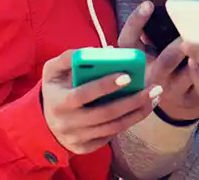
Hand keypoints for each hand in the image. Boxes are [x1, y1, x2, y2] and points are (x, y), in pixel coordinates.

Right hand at [40, 49, 161, 153]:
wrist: (43, 122)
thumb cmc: (55, 89)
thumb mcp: (52, 70)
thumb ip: (69, 57)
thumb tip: (95, 51)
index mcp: (59, 102)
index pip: (84, 94)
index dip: (105, 85)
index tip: (128, 75)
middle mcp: (68, 124)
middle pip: (106, 113)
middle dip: (133, 100)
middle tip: (154, 87)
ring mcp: (77, 139)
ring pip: (114, 127)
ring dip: (138, 112)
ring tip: (155, 96)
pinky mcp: (87, 148)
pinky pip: (113, 135)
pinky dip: (130, 121)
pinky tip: (142, 108)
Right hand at [118, 1, 198, 121]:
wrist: (172, 101)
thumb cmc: (164, 66)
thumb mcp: (152, 50)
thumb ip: (156, 32)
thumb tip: (170, 5)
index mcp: (138, 61)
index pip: (128, 40)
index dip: (136, 22)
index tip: (149, 4)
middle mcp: (151, 77)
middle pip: (166, 60)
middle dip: (181, 46)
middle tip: (193, 33)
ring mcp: (171, 91)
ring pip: (190, 73)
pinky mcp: (189, 99)